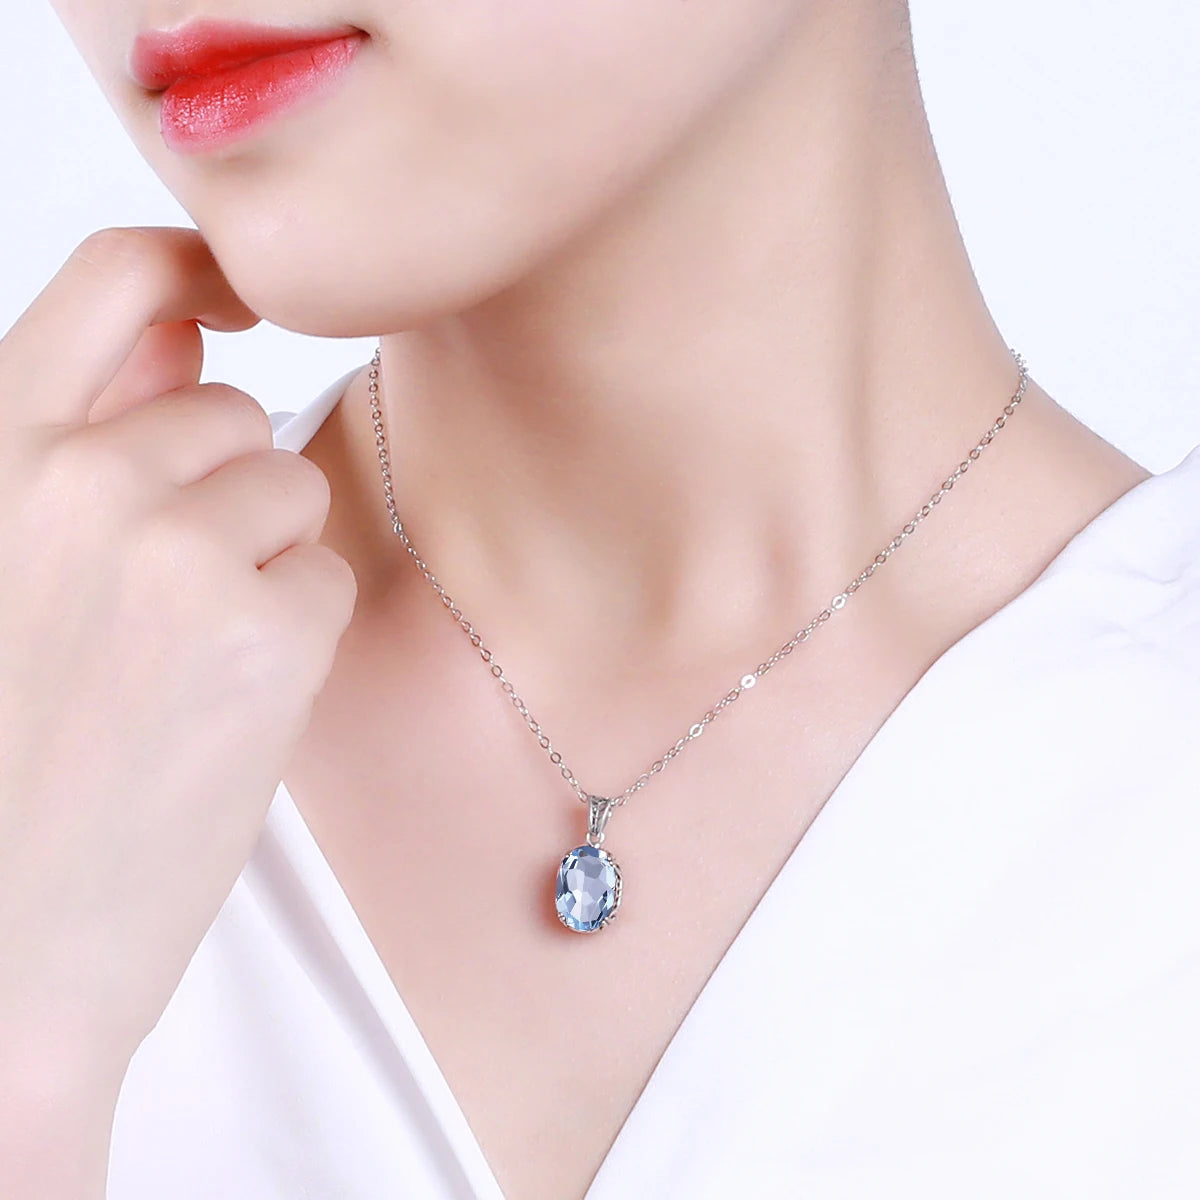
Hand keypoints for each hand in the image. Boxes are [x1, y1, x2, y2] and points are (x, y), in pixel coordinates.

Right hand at [0, 227, 356, 1192]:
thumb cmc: (5, 766)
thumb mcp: (5, 568)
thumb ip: (81, 447)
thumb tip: (190, 346)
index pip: (115, 280)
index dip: (195, 270)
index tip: (238, 304)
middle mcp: (77, 480)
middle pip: (234, 415)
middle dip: (228, 491)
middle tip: (170, 607)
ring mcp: (175, 551)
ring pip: (292, 492)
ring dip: (263, 563)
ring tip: (184, 664)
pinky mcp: (262, 631)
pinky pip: (326, 577)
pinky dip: (297, 632)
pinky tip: (224, 706)